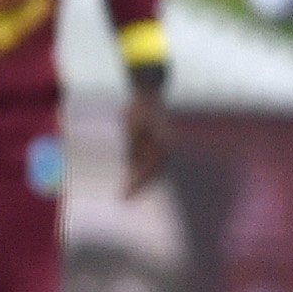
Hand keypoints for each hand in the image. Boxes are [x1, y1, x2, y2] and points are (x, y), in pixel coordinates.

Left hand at [123, 80, 168, 196]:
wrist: (148, 93)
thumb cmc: (138, 109)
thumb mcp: (131, 128)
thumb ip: (133, 148)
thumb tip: (131, 167)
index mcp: (163, 146)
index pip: (148, 171)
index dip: (136, 184)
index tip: (125, 195)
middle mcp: (167, 149)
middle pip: (153, 174)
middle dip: (139, 186)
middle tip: (124, 198)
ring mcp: (166, 147)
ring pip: (154, 170)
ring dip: (142, 181)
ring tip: (127, 192)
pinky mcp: (161, 144)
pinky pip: (152, 162)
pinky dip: (143, 171)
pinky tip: (133, 178)